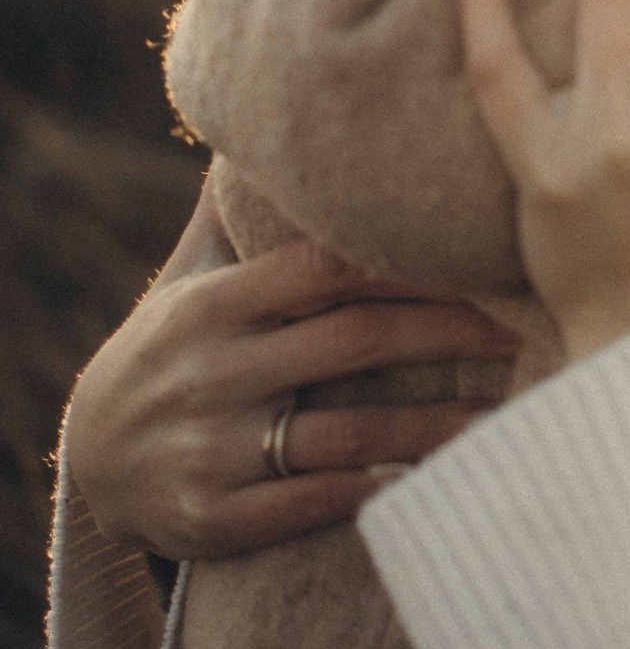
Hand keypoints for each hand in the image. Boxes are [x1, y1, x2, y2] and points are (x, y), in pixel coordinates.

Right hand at [62, 181, 521, 560]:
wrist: (88, 467)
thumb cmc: (168, 354)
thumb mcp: (186, 282)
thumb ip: (236, 217)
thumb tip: (270, 129)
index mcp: (213, 305)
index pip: (327, 269)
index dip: (410, 263)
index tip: (483, 259)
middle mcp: (212, 371)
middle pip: (356, 341)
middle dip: (449, 333)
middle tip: (520, 329)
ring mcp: (209, 449)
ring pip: (348, 432)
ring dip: (436, 426)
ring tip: (507, 417)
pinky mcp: (211, 519)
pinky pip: (312, 504)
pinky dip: (378, 493)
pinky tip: (441, 483)